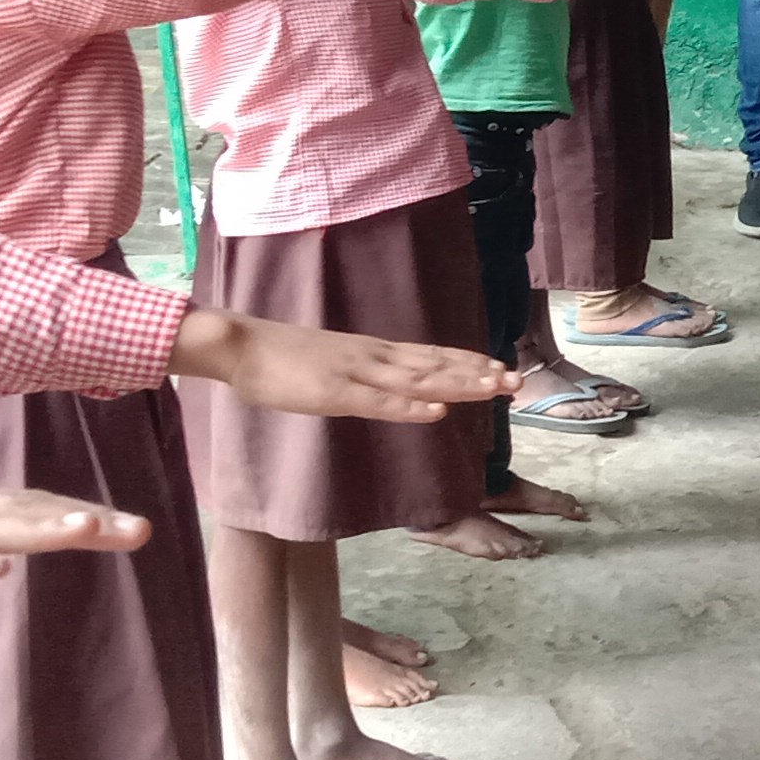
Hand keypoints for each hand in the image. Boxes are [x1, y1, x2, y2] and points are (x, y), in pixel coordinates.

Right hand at [171, 310, 515, 421]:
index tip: (501, 367)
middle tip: (518, 381)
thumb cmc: (281, 358)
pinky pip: (378, 403)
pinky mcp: (335, 394)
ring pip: (417, 382)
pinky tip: (435, 413)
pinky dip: (409, 408)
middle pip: (434, 366)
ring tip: (493, 389)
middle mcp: (374, 358)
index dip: (467, 362)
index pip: (430, 356)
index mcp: (372, 352)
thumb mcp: (332, 364)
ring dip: (457, 386)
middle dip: (478, 374)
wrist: (241, 345)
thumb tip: (385, 384)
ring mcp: (356, 374)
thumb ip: (361, 374)